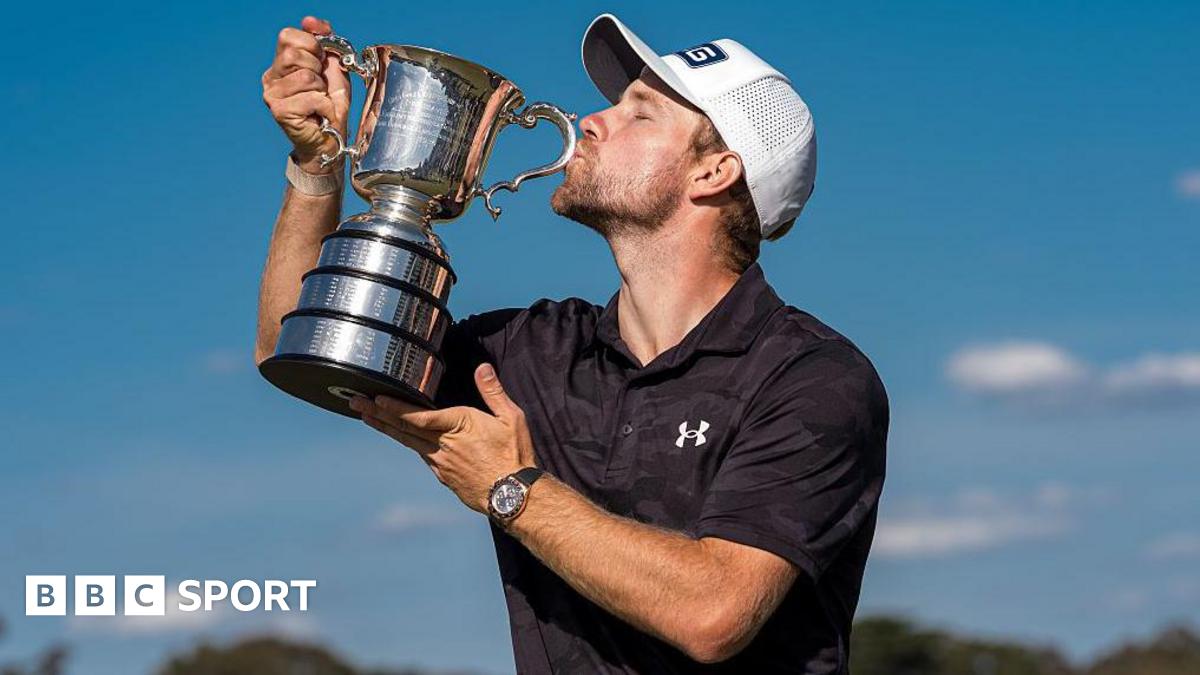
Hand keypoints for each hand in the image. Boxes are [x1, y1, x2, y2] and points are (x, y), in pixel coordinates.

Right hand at [261, 16, 350, 173]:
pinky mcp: (279, 111)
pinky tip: (319, 114)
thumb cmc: (330, 107)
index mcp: (280, 65)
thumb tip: (311, 21)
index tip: (321, 63)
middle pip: (295, 54)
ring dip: (322, 90)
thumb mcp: (332, 68)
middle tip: (320, 87)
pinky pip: (311, 96)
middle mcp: (270, 78)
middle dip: (318, 69)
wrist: (329, 142)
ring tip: (319, 102)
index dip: (312, 44)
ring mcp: (271, 95)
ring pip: (305, 76)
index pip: (288, 35)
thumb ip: (324, 42)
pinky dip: (324, 105)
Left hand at [349, 363, 538, 513]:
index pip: (418, 415)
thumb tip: (482, 368)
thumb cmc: (515, 456)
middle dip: (377, 413)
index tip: (375, 398)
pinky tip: (402, 438)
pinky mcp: (443, 477)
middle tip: (355, 402)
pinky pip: (421, 456)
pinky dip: (408, 443)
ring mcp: (440, 464)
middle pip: (403, 427)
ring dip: (387, 427)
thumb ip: (493, 392)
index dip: (394, 406)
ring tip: (368, 416)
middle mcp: (443, 446)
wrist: (514, 496)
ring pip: (408, 442)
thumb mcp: (511, 419)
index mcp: (458, 426)